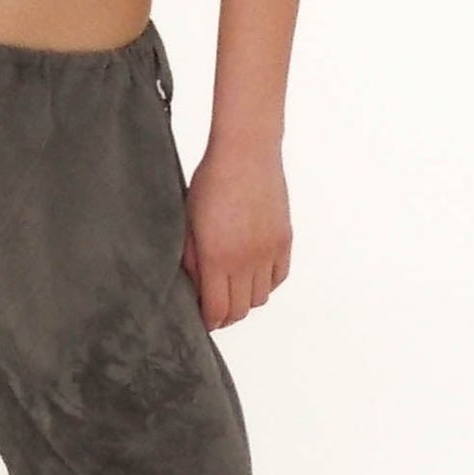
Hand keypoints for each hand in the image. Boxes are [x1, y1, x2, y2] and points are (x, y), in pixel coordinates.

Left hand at [181, 139, 292, 329]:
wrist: (246, 153)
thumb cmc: (211, 181)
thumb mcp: (188, 222)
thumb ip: (191, 258)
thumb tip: (194, 286)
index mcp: (216, 258)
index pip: (217, 310)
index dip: (208, 321)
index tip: (202, 319)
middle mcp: (245, 260)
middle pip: (240, 310)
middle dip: (225, 316)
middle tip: (215, 310)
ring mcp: (268, 252)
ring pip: (260, 298)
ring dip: (246, 300)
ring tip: (233, 290)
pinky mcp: (284, 241)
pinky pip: (278, 278)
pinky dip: (266, 284)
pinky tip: (253, 275)